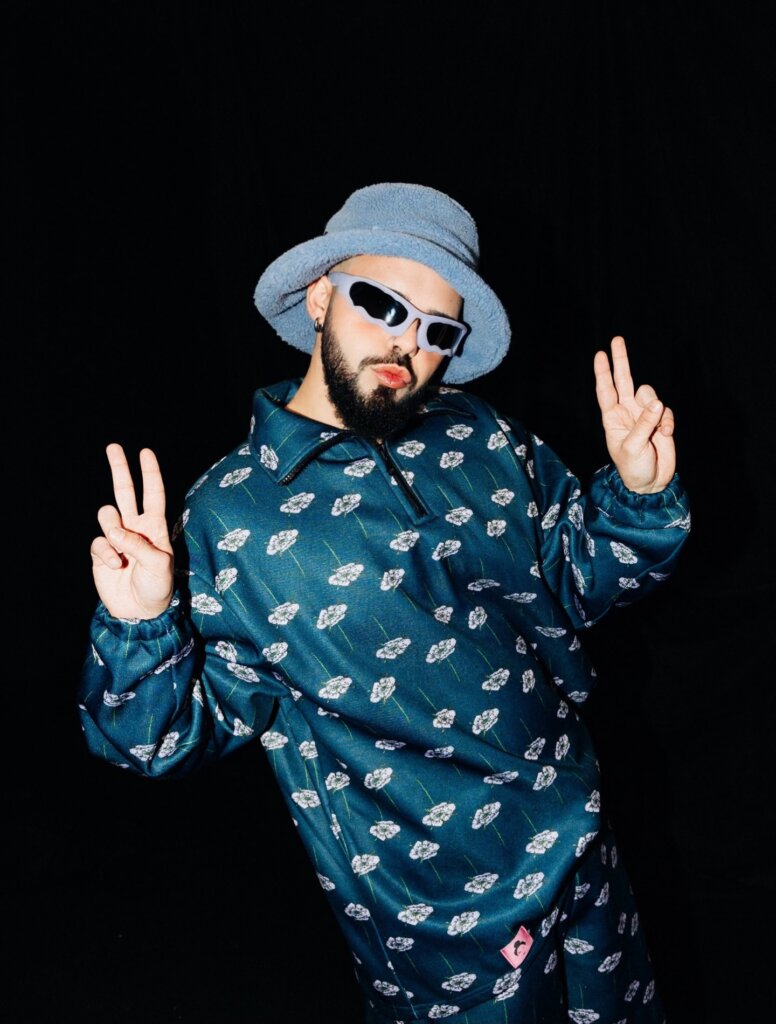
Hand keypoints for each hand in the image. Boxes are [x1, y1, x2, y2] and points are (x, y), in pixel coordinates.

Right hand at [90, 444, 173, 619]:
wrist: (139, 610)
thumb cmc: (158, 587)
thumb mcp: (159, 565)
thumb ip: (139, 545)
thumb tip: (115, 531)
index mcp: (155, 526)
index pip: (153, 494)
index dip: (150, 473)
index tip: (145, 452)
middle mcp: (135, 527)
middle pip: (125, 492)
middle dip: (120, 469)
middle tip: (114, 447)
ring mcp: (117, 538)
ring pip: (107, 515)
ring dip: (112, 529)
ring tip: (122, 551)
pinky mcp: (101, 552)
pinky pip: (98, 541)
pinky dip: (106, 553)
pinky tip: (115, 566)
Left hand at [593, 336, 675, 492]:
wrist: (651, 482)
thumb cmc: (633, 467)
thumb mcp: (632, 447)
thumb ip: (644, 424)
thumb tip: (656, 402)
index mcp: (612, 418)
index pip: (606, 391)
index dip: (603, 373)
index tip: (600, 354)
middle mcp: (627, 412)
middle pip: (624, 380)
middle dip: (621, 361)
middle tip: (617, 340)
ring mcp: (644, 415)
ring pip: (650, 394)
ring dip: (656, 409)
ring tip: (658, 430)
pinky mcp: (660, 420)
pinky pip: (666, 410)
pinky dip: (668, 421)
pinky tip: (666, 435)